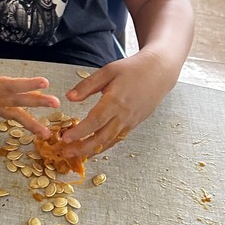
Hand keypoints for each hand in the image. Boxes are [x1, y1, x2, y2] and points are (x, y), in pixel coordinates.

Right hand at [0, 31, 60, 133]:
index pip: (9, 85)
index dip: (26, 84)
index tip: (45, 82)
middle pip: (16, 101)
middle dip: (36, 102)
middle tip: (56, 102)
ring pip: (14, 115)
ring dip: (31, 124)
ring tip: (47, 134)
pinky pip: (10, 116)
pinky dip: (23, 123)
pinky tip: (37, 130)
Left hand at [57, 50, 173, 157]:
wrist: (159, 73)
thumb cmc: (132, 69)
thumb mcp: (107, 71)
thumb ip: (87, 85)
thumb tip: (69, 97)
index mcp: (115, 100)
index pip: (95, 121)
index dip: (80, 132)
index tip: (65, 138)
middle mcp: (124, 115)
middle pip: (102, 137)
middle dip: (83, 148)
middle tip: (66, 152)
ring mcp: (130, 122)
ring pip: (109, 141)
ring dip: (92, 150)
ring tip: (75, 155)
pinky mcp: (133, 124)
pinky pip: (117, 139)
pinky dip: (104, 146)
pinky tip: (92, 149)